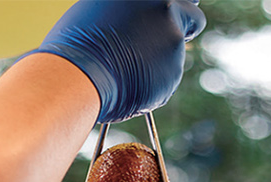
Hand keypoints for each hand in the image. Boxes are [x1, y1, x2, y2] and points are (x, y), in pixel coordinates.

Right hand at [34, 0, 205, 123]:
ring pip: (176, 54)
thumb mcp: (101, 11)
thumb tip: (139, 21)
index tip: (168, 21)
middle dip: (185, 31)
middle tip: (165, 45)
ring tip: (126, 71)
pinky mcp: (174, 66)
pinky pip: (168, 79)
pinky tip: (130, 83)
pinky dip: (154, 84)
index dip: (174, 10)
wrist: (77, 74)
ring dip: (160, 63)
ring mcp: (172, 35)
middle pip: (194, 17)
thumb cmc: (77, 45)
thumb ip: (131, 13)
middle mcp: (164, 5)